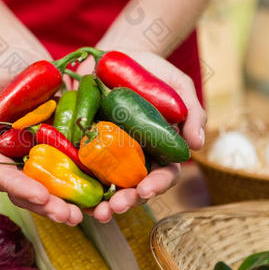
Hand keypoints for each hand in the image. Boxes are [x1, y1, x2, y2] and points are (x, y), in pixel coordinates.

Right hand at [0, 49, 83, 225]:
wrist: (33, 59)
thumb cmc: (2, 68)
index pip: (4, 177)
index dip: (20, 188)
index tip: (40, 195)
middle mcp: (21, 162)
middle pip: (33, 191)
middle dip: (51, 206)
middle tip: (71, 217)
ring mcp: (46, 159)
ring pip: (59, 189)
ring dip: (75, 204)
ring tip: (96, 214)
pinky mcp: (69, 152)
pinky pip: (80, 172)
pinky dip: (94, 184)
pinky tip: (112, 193)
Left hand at [73, 49, 206, 221]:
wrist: (112, 56)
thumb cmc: (150, 72)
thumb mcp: (176, 84)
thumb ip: (192, 111)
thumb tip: (197, 144)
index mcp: (159, 149)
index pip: (163, 174)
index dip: (156, 184)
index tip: (146, 189)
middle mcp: (134, 158)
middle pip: (134, 188)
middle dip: (127, 201)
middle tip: (115, 208)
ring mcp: (108, 155)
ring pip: (108, 187)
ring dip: (103, 204)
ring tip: (96, 213)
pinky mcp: (83, 148)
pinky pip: (81, 171)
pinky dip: (78, 188)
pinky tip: (71, 199)